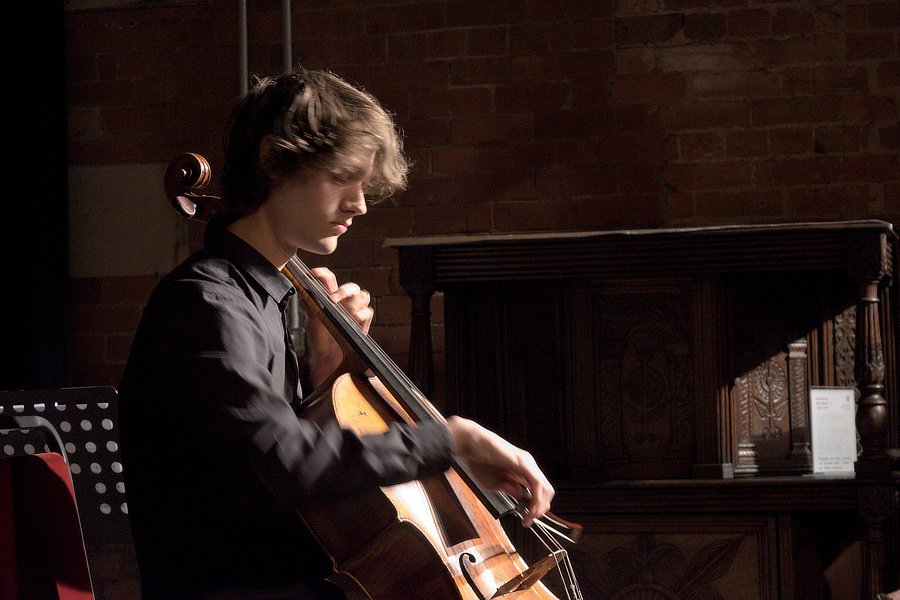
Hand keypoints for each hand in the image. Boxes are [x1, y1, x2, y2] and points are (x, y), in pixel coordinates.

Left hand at [305, 267, 373, 385]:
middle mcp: (345, 303)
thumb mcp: (312, 322)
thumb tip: (303, 293)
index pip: (330, 279)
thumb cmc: (320, 340)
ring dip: (352, 302)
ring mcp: (356, 312)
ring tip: (343, 311)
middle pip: (352, 286)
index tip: (314, 273)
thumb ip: (311, 307)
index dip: (323, 273)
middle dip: (343, 290)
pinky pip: (368, 312)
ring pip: (363, 296)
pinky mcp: (364, 324)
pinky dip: (360, 314)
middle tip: (333, 299)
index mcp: (331, 298)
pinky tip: (353, 318)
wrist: (327, 359)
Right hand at [445, 416, 553, 526]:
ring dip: (539, 507)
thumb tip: (521, 496)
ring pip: (545, 488)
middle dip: (540, 509)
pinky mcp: (523, 463)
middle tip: (529, 520)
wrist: (470, 444)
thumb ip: (509, 489)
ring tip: (529, 517)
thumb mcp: (494, 482)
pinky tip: (529, 509)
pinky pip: (537, 484)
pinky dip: (536, 500)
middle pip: (546, 491)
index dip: (537, 507)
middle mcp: (528, 465)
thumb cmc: (478, 460)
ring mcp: (528, 463)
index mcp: (522, 469)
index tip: (527, 519)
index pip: (539, 490)